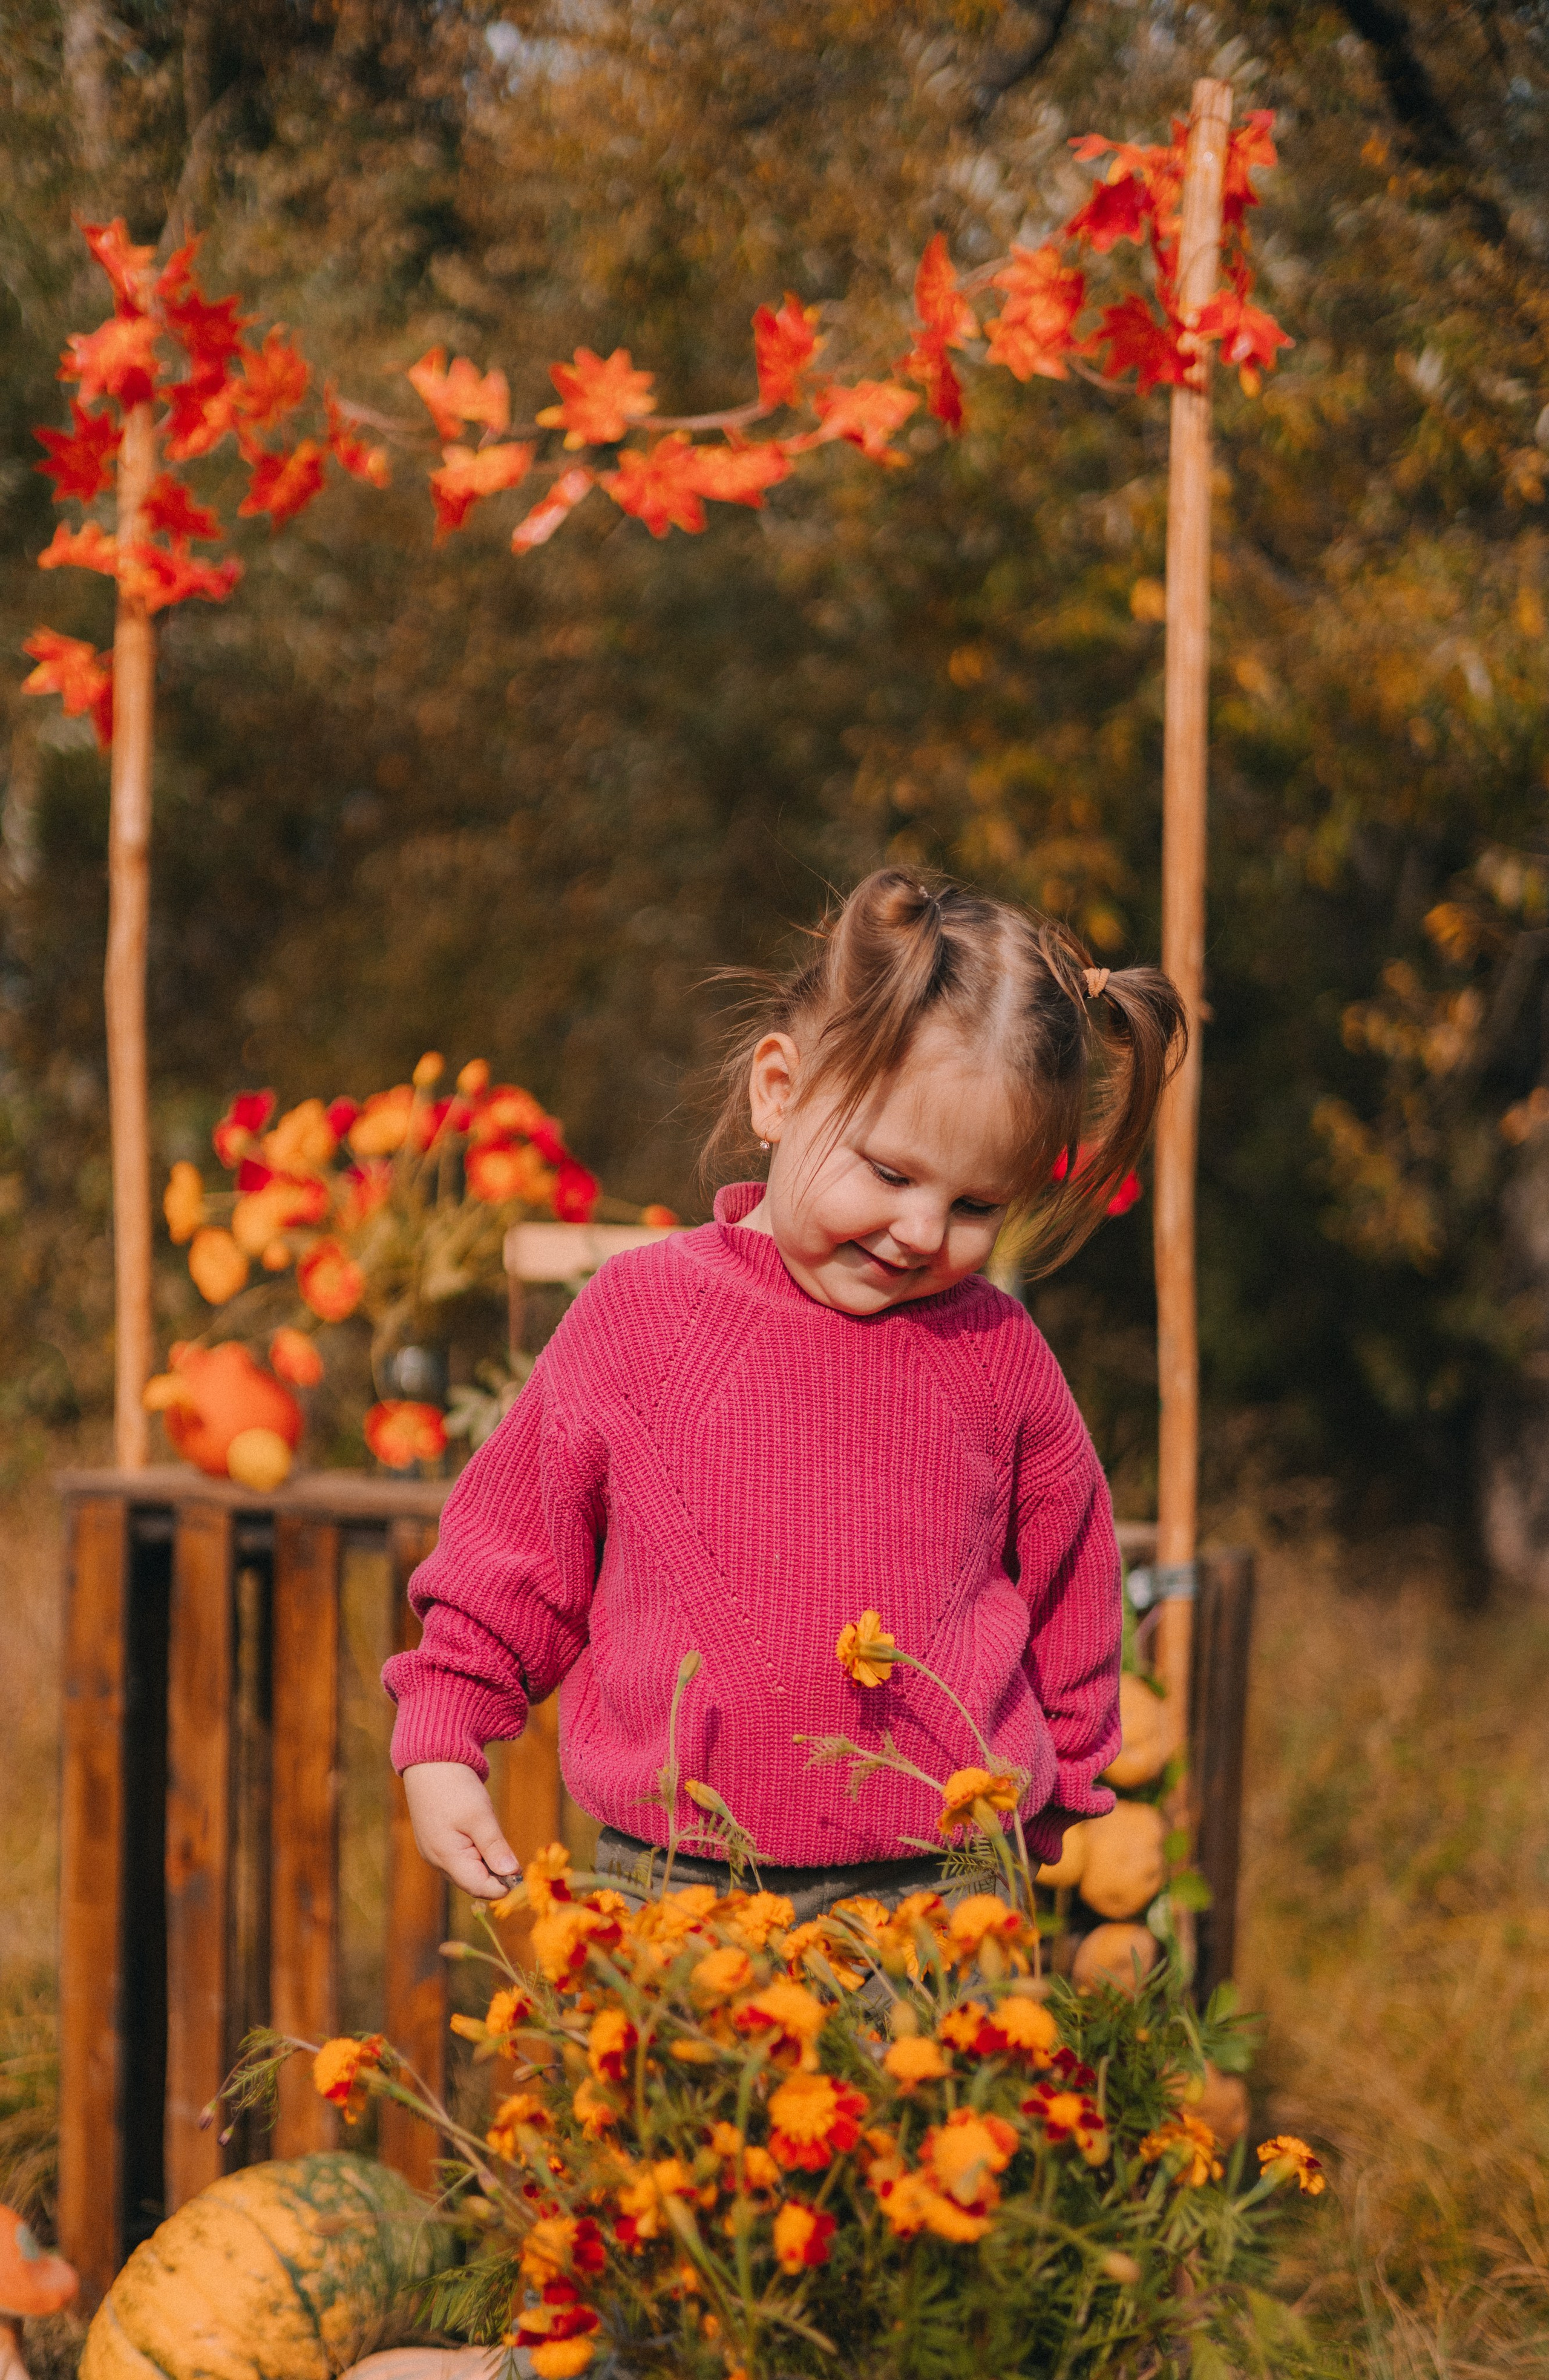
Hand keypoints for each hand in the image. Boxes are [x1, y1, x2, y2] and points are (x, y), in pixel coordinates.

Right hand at [402, 1761, 520, 1897]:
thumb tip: (511, 1874)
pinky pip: (459, 1859)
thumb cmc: (455, 1787)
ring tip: (495, 1839)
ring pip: (467, 1871)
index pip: (480, 1888)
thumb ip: (495, 1847)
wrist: (430, 1761)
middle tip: (513, 1856)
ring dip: (486, 1863)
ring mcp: (434, 1852)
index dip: (503, 1886)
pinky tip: (481, 1834)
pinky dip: (475, 1853)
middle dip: (495, 1875)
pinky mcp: (436, 1842)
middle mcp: (437, 1861)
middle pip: (473, 1883)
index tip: (523, 1875)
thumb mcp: (480, 1816)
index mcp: (446, 1858)